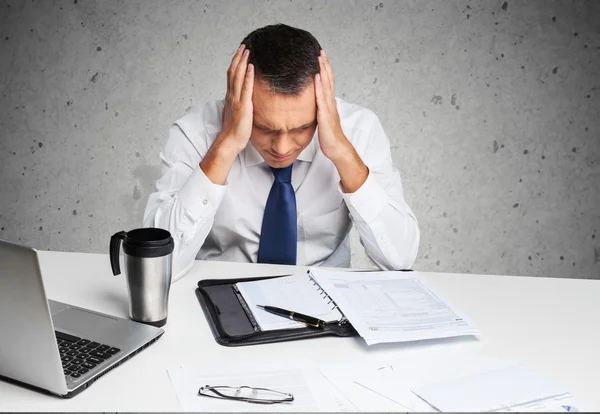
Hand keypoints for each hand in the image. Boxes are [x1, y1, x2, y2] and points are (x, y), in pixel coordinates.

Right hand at [200, 45, 253, 184]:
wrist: (230, 141)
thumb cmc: (234, 131)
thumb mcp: (237, 114)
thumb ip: (240, 105)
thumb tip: (245, 101)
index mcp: (230, 97)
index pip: (231, 76)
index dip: (235, 64)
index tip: (240, 54)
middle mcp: (231, 96)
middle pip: (233, 72)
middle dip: (238, 58)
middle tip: (244, 46)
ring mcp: (236, 100)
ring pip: (237, 76)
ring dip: (242, 62)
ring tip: (247, 51)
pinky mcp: (243, 106)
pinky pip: (245, 88)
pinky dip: (248, 76)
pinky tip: (251, 67)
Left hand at [315, 50, 367, 192]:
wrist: (337, 149)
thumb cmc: (330, 138)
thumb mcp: (323, 121)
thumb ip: (320, 111)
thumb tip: (315, 106)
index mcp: (329, 104)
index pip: (328, 83)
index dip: (325, 69)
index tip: (321, 57)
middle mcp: (330, 104)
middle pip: (329, 80)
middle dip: (324, 65)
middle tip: (321, 51)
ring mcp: (328, 109)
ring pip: (326, 86)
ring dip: (323, 71)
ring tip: (319, 58)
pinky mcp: (325, 115)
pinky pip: (321, 99)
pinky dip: (319, 87)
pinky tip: (316, 77)